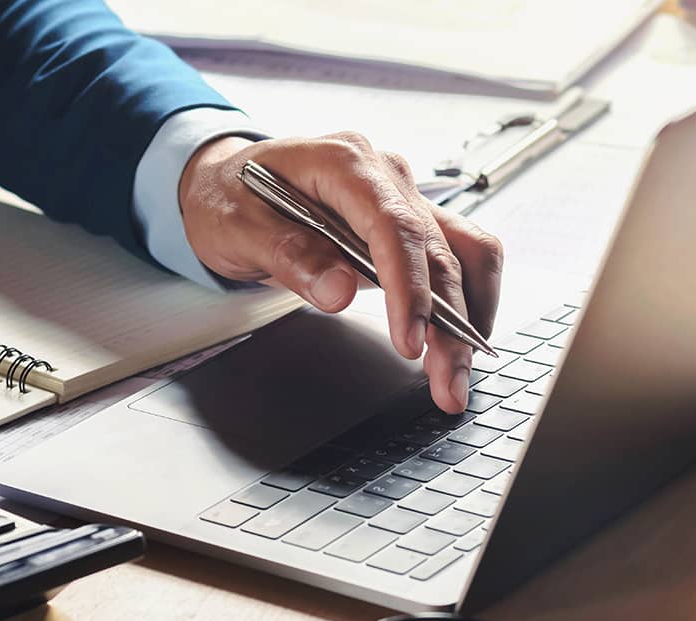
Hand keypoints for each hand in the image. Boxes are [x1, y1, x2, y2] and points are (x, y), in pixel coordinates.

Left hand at [179, 134, 503, 413]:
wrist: (226, 181)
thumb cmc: (229, 196)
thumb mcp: (236, 225)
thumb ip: (288, 254)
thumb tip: (338, 290)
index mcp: (343, 163)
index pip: (393, 226)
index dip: (409, 288)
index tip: (411, 339)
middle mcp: (384, 175)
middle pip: (437, 249)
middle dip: (449, 322)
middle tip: (447, 381)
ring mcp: (401, 197)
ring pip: (462, 253)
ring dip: (469, 315)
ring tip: (456, 374)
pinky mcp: (407, 224)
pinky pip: (456, 256)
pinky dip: (465, 300)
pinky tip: (456, 341)